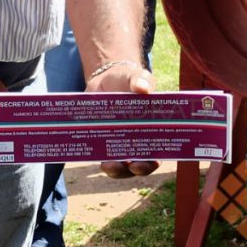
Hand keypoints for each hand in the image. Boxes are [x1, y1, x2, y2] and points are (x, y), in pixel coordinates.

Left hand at [87, 63, 159, 178]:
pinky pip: (99, 154)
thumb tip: (143, 88)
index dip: (153, 162)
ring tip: (107, 165)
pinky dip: (96, 156)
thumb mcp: (136, 77)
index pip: (155, 154)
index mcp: (150, 131)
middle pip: (136, 165)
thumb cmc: (128, 80)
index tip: (150, 161)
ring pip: (117, 165)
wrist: (105, 79)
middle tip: (129, 166)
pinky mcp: (100, 139)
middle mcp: (135, 142)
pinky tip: (91, 153)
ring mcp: (117, 142)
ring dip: (114, 169)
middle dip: (133, 170)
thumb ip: (141, 80)